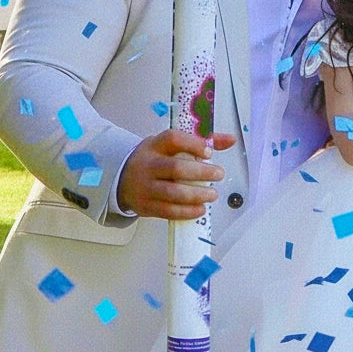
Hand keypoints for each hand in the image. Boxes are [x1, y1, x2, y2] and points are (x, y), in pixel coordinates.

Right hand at [117, 130, 237, 219]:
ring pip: (172, 192)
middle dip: (201, 172)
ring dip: (196, 195)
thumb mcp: (171, 146)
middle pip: (175, 168)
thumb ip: (200, 141)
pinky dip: (186, 212)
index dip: (193, 144)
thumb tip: (231, 140)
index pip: (173, 140)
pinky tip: (200, 209)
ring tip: (213, 194)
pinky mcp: (145, 206)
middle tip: (219, 174)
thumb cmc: (155, 159)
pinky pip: (167, 211)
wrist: (121, 178)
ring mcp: (145, 187)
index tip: (209, 152)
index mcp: (155, 145)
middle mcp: (148, 165)